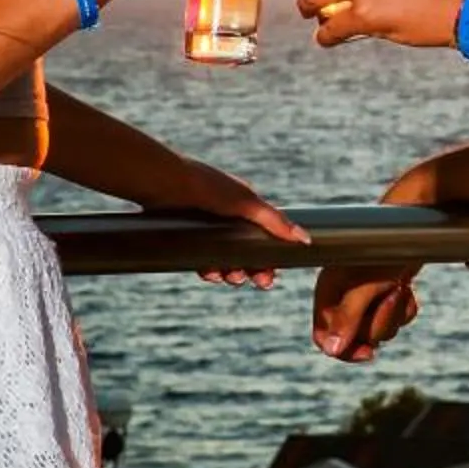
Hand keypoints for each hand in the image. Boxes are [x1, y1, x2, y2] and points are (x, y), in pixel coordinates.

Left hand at [188, 166, 308, 289]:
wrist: (164, 185)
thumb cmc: (207, 187)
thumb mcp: (247, 205)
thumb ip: (275, 223)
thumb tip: (305, 239)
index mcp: (245, 206)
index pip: (263, 238)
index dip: (268, 259)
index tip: (270, 276)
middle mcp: (227, 217)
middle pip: (245, 252)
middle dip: (252, 269)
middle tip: (257, 282)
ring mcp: (206, 228)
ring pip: (223, 259)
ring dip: (230, 272)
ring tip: (229, 277)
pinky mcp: (186, 237)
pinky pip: (201, 259)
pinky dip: (208, 268)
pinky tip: (209, 273)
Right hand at [312, 156, 435, 360]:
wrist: (417, 226)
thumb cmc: (387, 248)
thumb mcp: (366, 284)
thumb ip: (348, 317)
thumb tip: (332, 350)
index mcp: (329, 291)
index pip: (325, 336)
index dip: (344, 348)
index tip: (368, 352)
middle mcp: (344, 296)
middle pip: (355, 337)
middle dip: (378, 325)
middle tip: (391, 298)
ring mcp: (366, 295)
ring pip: (377, 329)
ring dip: (393, 315)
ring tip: (400, 288)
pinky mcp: (385, 293)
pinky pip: (394, 318)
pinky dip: (404, 309)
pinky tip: (408, 290)